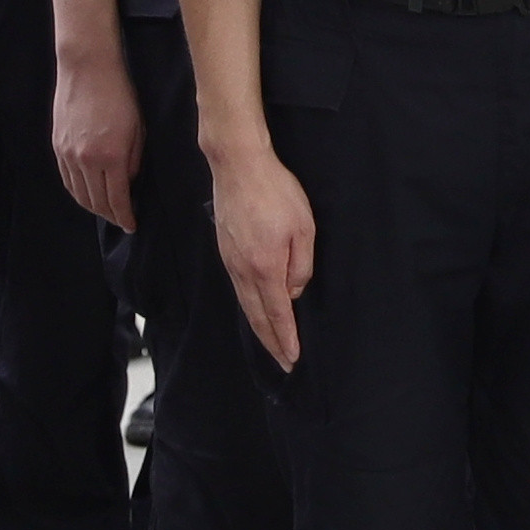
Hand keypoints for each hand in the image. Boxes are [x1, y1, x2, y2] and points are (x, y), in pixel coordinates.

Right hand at [51, 40, 142, 232]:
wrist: (88, 68)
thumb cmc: (120, 94)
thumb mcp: (139, 129)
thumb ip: (134, 160)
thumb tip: (128, 182)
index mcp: (112, 156)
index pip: (117, 200)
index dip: (125, 217)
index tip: (132, 225)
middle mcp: (87, 160)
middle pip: (96, 202)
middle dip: (110, 215)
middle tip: (121, 220)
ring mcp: (68, 154)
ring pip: (79, 194)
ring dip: (93, 207)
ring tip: (105, 211)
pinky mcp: (57, 146)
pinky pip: (66, 179)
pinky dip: (76, 192)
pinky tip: (86, 193)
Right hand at [212, 137, 316, 368]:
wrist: (239, 166)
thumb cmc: (276, 192)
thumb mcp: (304, 229)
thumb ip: (301, 266)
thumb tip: (293, 291)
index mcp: (266, 268)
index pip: (278, 314)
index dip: (286, 338)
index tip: (292, 358)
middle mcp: (243, 270)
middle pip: (257, 316)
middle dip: (271, 342)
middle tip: (282, 363)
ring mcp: (230, 260)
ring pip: (245, 303)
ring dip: (258, 327)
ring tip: (270, 343)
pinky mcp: (225, 249)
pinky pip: (238, 287)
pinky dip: (248, 306)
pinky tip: (255, 309)